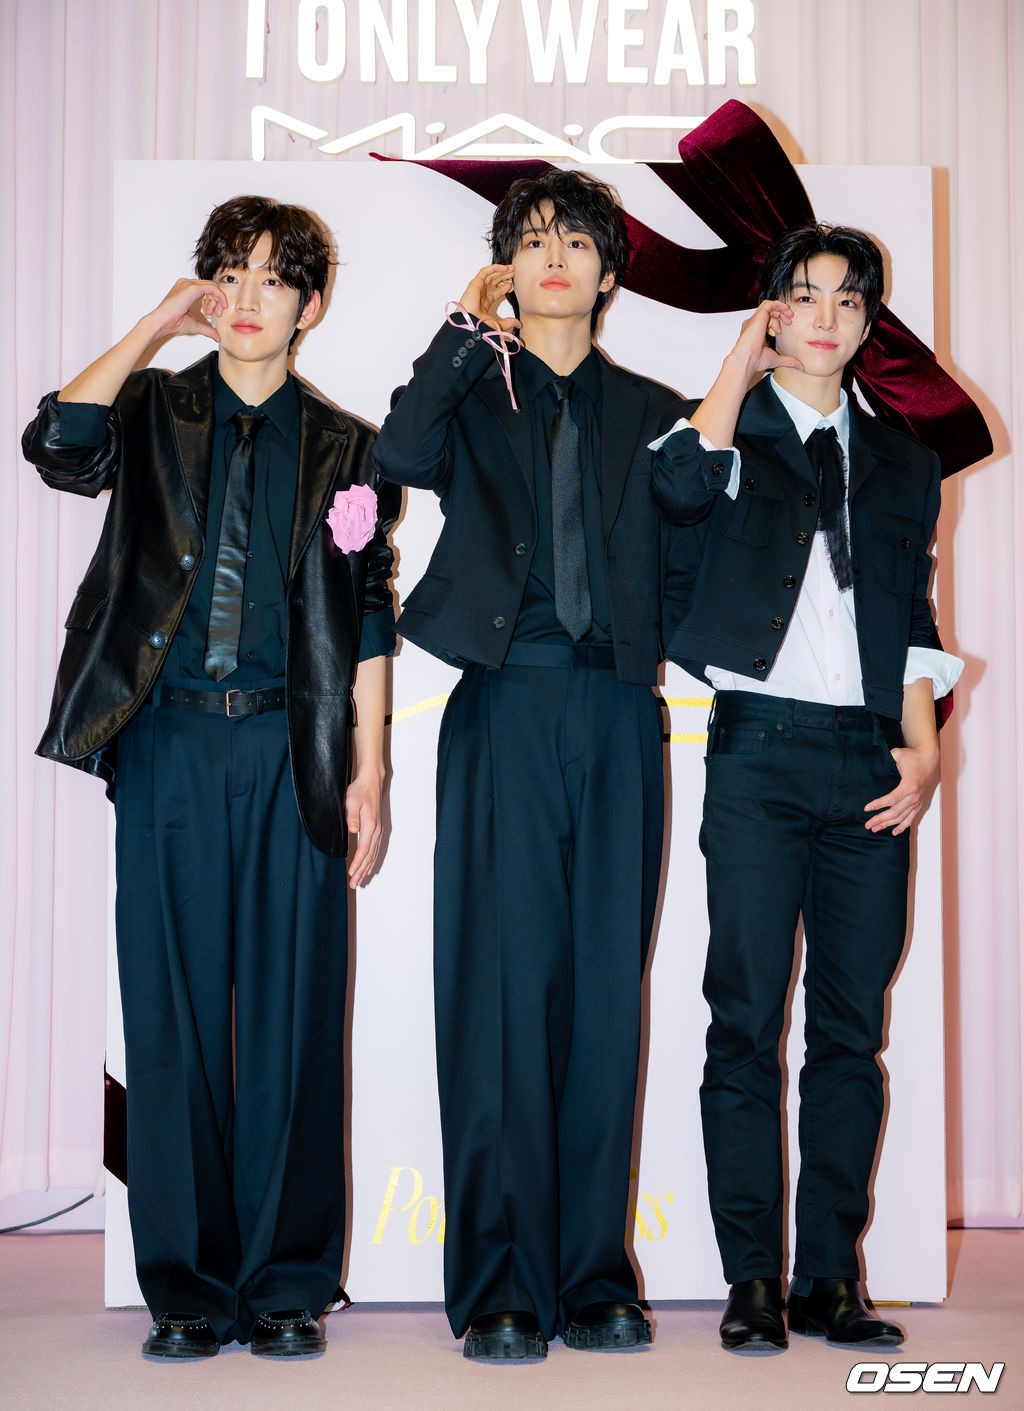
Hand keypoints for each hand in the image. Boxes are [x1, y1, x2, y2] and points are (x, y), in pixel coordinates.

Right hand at [143, 278, 227, 343]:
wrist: (161, 322)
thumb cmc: (172, 322)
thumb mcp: (195, 325)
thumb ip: (207, 328)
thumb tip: (217, 336)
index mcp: (186, 289)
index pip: (206, 289)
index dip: (213, 301)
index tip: (213, 314)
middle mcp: (187, 284)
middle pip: (210, 286)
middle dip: (217, 301)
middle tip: (217, 314)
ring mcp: (188, 284)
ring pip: (212, 286)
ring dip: (218, 300)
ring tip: (212, 313)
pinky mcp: (192, 288)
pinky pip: (212, 288)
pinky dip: (220, 297)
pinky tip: (220, 306)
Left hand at [345, 772, 383, 887]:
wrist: (371, 783)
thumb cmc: (359, 791)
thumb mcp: (351, 801)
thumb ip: (351, 817)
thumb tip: (353, 830)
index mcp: (370, 825)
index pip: (363, 849)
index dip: (357, 863)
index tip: (351, 874)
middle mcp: (376, 830)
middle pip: (369, 855)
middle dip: (361, 871)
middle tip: (354, 884)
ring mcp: (378, 830)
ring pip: (373, 854)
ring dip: (366, 868)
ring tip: (360, 881)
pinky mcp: (377, 829)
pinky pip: (375, 849)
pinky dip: (372, 860)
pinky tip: (368, 868)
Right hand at [458, 265, 520, 334]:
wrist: (469, 323)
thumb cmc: (478, 325)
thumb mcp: (498, 324)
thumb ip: (509, 323)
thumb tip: (519, 324)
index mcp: (484, 303)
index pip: (495, 292)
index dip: (504, 288)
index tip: (512, 286)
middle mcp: (481, 294)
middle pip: (494, 282)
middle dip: (504, 277)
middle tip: (513, 273)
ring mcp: (478, 288)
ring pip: (491, 275)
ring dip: (501, 271)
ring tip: (511, 268)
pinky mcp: (475, 283)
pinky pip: (485, 272)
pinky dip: (494, 268)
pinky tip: (504, 268)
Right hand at [725, 299, 802, 381]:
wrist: (747, 360)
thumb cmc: (755, 361)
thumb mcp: (777, 359)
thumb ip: (788, 360)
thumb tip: (800, 366)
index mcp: (754, 332)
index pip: (765, 321)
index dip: (776, 322)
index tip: (783, 329)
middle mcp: (753, 325)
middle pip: (767, 313)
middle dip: (780, 314)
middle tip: (789, 320)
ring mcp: (754, 320)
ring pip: (768, 307)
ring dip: (780, 309)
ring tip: (789, 315)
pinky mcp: (758, 316)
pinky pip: (768, 304)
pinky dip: (778, 304)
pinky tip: (786, 309)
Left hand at [864, 744, 938, 834]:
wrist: (931, 759)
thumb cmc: (914, 757)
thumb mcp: (899, 754)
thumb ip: (888, 758)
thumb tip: (875, 762)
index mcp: (909, 785)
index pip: (892, 799)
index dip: (878, 805)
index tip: (866, 808)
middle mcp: (915, 796)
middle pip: (895, 812)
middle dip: (880, 819)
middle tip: (867, 825)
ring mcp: (918, 801)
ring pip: (902, 817)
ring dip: (888, 824)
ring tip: (875, 829)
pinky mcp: (920, 803)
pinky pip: (911, 818)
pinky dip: (903, 826)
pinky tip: (894, 832)